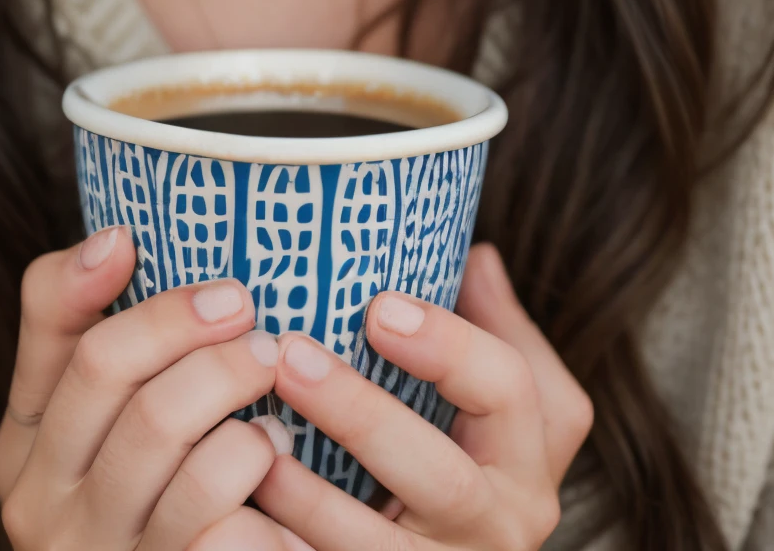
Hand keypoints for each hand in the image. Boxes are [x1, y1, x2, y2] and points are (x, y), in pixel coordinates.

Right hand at [0, 227, 306, 548]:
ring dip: (249, 433)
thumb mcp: (88, 421)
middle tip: (262, 339)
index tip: (218, 287)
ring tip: (276, 424)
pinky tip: (279, 496)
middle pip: (136, 400)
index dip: (153, 308)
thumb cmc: (128, 495)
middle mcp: (45, 509)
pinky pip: (227, 536)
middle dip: (209, 351)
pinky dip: (268, 509)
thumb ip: (85, 330)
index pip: (71, 344)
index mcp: (22, 447)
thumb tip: (113, 237)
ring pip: (194, 470)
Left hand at [252, 244, 592, 549]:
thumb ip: (493, 327)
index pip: (510, 390)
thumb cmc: (472, 459)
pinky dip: (288, 546)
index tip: (378, 306)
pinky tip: (244, 511)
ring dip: (309, 496)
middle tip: (291, 357)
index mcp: (529, 459)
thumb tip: (472, 252)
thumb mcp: (505, 404)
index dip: (447, 345)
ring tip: (256, 439)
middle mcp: (501, 526)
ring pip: (376, 547)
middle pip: (441, 475)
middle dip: (362, 414)